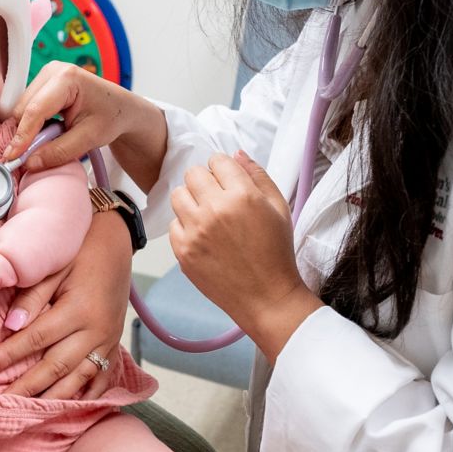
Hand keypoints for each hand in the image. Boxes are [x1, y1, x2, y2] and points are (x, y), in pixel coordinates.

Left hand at [0, 212, 132, 399]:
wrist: (116, 244)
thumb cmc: (79, 253)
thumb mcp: (54, 268)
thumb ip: (32, 297)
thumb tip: (9, 328)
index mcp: (78, 309)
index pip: (36, 339)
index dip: (8, 356)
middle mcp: (96, 330)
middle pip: (56, 366)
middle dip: (25, 386)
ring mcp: (108, 340)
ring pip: (78, 378)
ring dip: (52, 397)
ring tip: (28, 412)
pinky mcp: (114, 344)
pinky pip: (101, 377)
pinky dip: (86, 395)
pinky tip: (68, 408)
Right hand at [2, 61, 144, 173]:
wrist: (121, 107)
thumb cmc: (110, 118)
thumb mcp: (89, 139)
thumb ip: (59, 151)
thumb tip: (29, 163)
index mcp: (67, 78)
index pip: (36, 110)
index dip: (22, 136)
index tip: (13, 158)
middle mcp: (52, 70)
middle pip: (23, 109)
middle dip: (25, 135)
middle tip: (34, 157)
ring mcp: (45, 75)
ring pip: (22, 109)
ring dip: (28, 130)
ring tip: (50, 140)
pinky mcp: (42, 83)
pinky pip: (27, 108)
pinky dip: (32, 124)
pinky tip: (48, 131)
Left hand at [171, 152, 320, 353]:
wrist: (267, 297)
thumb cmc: (276, 253)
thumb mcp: (279, 207)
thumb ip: (258, 175)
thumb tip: (236, 154)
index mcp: (241, 195)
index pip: (217, 161)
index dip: (224, 170)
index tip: (229, 182)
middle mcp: (215, 210)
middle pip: (193, 174)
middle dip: (206, 182)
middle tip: (218, 199)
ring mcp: (195, 232)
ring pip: (178, 195)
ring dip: (191, 200)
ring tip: (208, 215)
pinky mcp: (183, 251)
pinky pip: (173, 224)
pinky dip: (186, 227)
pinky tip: (203, 237)